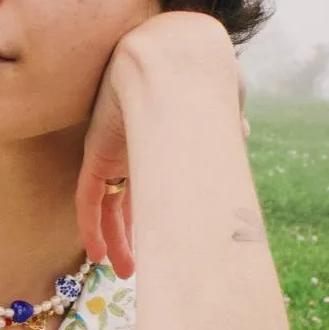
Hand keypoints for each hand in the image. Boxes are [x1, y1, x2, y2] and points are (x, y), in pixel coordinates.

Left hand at [75, 12, 248, 279]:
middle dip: (135, 235)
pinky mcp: (96, 154)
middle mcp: (136, 149)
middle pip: (129, 200)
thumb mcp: (221, 102)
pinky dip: (91, 228)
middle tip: (138, 268)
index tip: (167, 241)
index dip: (158, 213)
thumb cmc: (205, 75)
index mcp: (163, 140)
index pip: (155, 184)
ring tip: (126, 272)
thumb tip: (241, 132)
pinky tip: (96, 255)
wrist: (174, 57)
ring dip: (116, 240)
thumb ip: (226, 120)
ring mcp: (113, 152)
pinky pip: (87, 199)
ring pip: (108, 206)